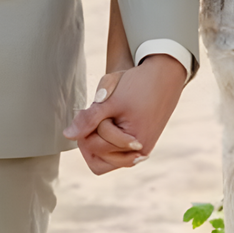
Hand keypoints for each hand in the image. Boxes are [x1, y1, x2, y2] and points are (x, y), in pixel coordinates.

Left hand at [66, 54, 185, 175]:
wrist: (165, 74)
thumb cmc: (139, 85)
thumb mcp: (109, 101)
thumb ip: (88, 119)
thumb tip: (68, 135)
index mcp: (135, 143)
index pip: (95, 148)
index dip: (89, 128)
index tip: (97, 109)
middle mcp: (140, 152)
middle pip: (100, 158)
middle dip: (94, 136)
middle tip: (99, 114)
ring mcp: (143, 149)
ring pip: (108, 158)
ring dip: (100, 140)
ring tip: (104, 119)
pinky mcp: (143, 143)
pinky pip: (119, 153)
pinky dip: (110, 139)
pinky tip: (111, 121)